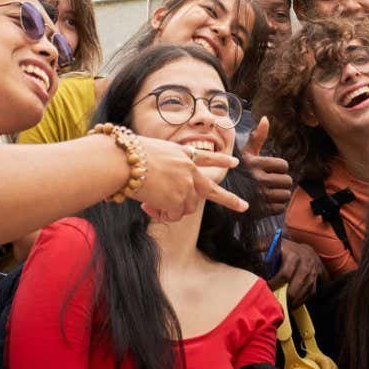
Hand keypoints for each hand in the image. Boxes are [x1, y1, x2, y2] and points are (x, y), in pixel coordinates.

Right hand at [128, 136, 248, 221]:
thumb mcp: (152, 153)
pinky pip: (173, 215)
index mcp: (181, 154)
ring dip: (171, 211)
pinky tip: (148, 205)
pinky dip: (161, 214)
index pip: (206, 157)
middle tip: (244, 206)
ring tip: (151, 204)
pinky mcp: (178, 199)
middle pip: (212, 189)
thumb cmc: (127, 155)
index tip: (234, 163)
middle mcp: (188, 169)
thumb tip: (161, 190)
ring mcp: (185, 184)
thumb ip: (164, 169)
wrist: (124, 160)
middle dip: (230, 200)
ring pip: (186, 208)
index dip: (221, 160)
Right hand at [241, 117, 293, 216]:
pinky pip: (280, 208)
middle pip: (287, 181)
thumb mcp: (245, 154)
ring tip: (270, 192)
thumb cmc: (236, 172)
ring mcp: (260, 196)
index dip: (279, 167)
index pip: (283, 165)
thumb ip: (258, 137)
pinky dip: (276, 206)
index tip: (271, 170)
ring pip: (285, 195)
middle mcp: (258, 179)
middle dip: (281, 181)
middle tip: (272, 182)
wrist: (221, 196)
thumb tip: (266, 118)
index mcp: (255, 164)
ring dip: (280, 194)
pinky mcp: (260, 210)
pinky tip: (267, 202)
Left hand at [268, 238, 323, 307]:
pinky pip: (309, 294)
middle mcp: (305, 265)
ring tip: (283, 307)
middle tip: (275, 304)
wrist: (306, 251)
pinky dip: (301, 301)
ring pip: (303, 292)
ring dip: (293, 302)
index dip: (275, 284)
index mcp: (294, 256)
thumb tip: (257, 247)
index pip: (285, 274)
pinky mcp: (315, 281)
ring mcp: (312, 274)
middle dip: (285, 297)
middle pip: (295, 287)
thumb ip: (265, 246)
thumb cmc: (287, 250)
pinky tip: (292, 305)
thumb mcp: (276, 245)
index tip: (267, 289)